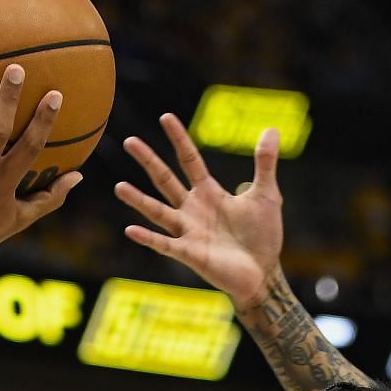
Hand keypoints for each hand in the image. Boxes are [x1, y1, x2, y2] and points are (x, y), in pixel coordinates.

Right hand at [116, 116, 282, 308]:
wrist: (263, 272)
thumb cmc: (262, 235)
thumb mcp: (267, 194)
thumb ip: (265, 163)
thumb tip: (272, 129)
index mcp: (209, 193)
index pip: (190, 160)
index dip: (179, 140)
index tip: (166, 117)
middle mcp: (193, 209)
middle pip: (166, 180)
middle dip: (149, 161)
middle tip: (129, 141)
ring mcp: (189, 232)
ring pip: (158, 212)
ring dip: (139, 200)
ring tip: (119, 187)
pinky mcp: (190, 254)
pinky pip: (165, 245)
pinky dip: (148, 238)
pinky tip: (130, 229)